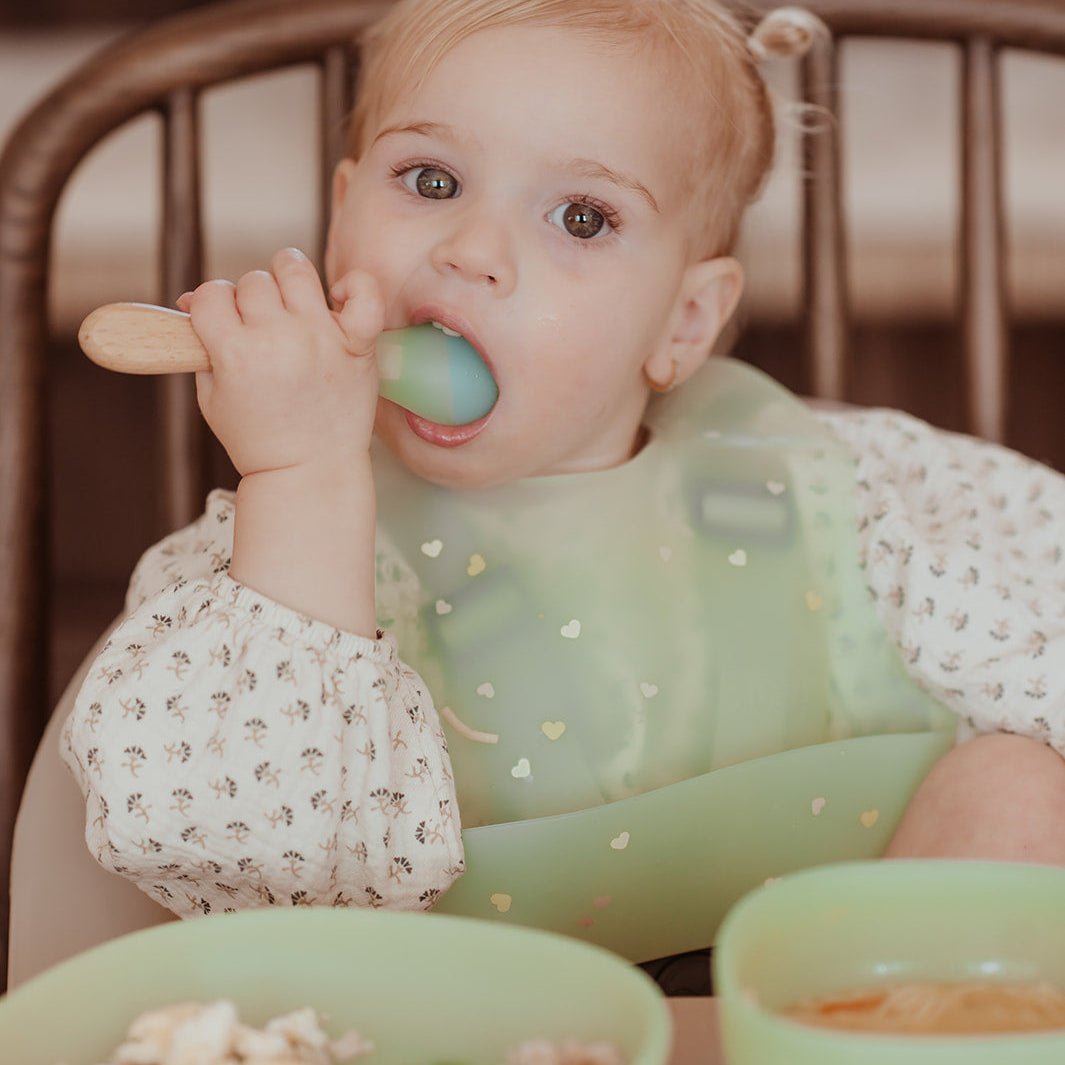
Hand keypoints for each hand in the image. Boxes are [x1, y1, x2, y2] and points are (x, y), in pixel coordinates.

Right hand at [177, 248, 383, 477]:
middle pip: (252, 282)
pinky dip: (354, 286)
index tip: (222, 326)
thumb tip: (193, 299)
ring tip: (291, 308)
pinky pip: (364, 294)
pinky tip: (338, 300)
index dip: (212, 306)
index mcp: (237, 354)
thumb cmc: (258, 438)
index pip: (211, 293)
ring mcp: (321, 338)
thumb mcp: (211, 397)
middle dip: (249, 302)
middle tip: (260, 331)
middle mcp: (280, 339)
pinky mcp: (356, 345)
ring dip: (287, 281)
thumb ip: (201, 345)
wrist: (310, 471)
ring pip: (295, 269)